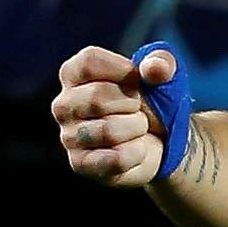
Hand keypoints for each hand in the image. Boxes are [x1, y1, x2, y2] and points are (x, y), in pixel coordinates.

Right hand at [53, 46, 175, 186]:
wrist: (163, 142)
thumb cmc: (153, 101)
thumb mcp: (162, 74)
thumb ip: (161, 63)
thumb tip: (157, 69)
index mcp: (73, 74)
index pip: (89, 62)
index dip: (123, 71)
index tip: (140, 80)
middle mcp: (63, 104)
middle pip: (98, 96)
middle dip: (134, 104)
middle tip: (139, 110)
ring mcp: (68, 136)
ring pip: (108, 130)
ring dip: (137, 129)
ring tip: (138, 129)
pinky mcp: (81, 164)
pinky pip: (116, 159)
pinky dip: (138, 153)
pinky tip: (137, 149)